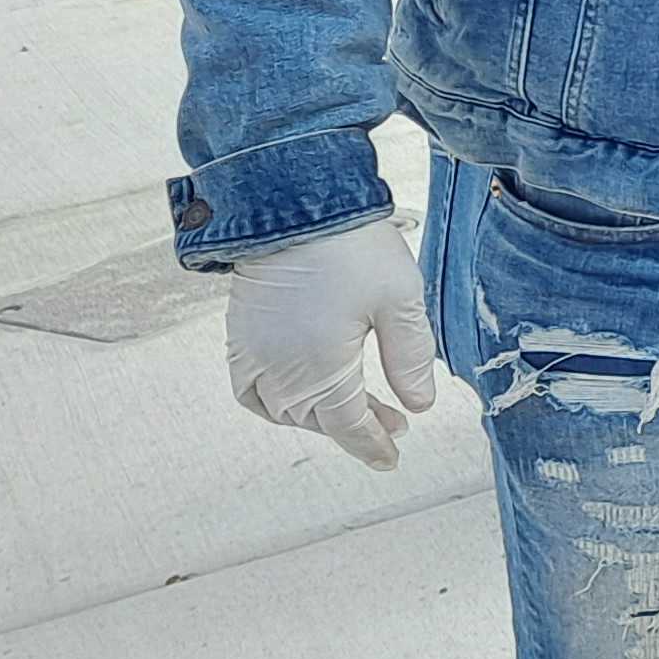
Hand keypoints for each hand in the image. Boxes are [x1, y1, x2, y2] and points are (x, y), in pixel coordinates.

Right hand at [227, 218, 436, 468]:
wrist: (292, 202)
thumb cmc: (352, 248)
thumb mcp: (399, 301)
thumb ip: (411, 358)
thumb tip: (418, 404)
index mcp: (321, 370)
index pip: (349, 426)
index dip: (373, 445)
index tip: (391, 457)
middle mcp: (280, 371)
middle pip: (317, 420)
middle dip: (354, 428)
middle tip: (391, 422)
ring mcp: (253, 353)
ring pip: (283, 409)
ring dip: (316, 417)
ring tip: (352, 408)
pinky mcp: (239, 333)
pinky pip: (249, 388)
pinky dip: (272, 402)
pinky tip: (297, 393)